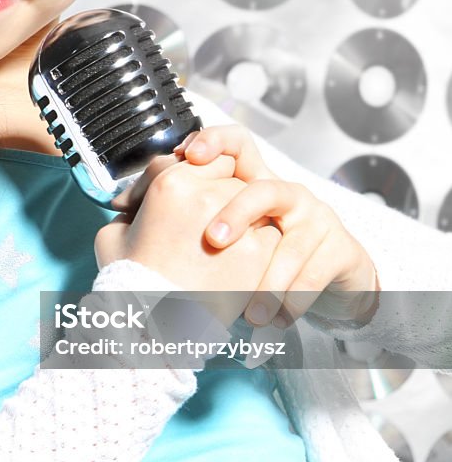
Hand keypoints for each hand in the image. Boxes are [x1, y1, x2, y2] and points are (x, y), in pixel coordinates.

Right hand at [95, 160, 280, 328]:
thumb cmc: (131, 282)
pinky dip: (260, 245)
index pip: (204, 156)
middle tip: (213, 220)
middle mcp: (206, 195)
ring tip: (227, 243)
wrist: (155, 325)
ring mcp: (236, 223)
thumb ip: (129, 209)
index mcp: (171, 184)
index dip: (202, 174)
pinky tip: (240, 261)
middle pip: (232, 176)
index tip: (198, 194)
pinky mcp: (258, 251)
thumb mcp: (113, 235)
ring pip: (254, 203)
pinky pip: (270, 233)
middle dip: (224, 195)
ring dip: (244, 218)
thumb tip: (133, 205)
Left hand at [172, 125, 379, 327]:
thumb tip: (120, 206)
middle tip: (213, 241)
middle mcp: (285, 194)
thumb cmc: (255, 258)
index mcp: (251, 183)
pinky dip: (294, 300)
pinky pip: (316, 272)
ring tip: (251, 314)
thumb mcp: (214, 236)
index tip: (187, 156)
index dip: (214, 141)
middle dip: (238, 212)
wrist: (324, 283)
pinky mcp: (340, 247)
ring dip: (270, 281)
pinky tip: (275, 320)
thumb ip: (167, 217)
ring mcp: (316, 218)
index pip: (236, 145)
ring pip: (293, 242)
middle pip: (264, 188)